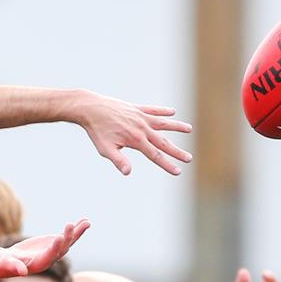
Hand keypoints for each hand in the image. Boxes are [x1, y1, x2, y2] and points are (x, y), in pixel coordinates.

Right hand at [0, 220, 89, 277]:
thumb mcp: (8, 264)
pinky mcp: (54, 243)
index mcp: (40, 264)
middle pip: (62, 248)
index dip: (54, 248)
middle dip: (67, 237)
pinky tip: (84, 220)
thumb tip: (22, 272)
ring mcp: (54, 250)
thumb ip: (15, 267)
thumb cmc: (5, 263)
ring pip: (68, 241)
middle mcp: (50, 259)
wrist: (8, 261)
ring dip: (77, 232)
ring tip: (87, 222)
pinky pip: (67, 235)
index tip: (58, 237)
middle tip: (70, 225)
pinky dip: (76, 228)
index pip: (50, 256)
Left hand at [73, 91, 192, 175]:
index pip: (155, 155)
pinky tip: (172, 112)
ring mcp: (140, 117)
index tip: (178, 171)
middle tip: (189, 158)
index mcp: (136, 140)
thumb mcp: (106, 149)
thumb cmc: (97, 131)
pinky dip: (163, 111)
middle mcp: (142, 128)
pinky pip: (153, 110)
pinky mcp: (136, 109)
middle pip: (163, 142)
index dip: (168, 164)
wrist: (91, 108)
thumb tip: (128, 172)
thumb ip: (119, 160)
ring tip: (189, 129)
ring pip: (163, 123)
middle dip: (176, 151)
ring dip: (177, 126)